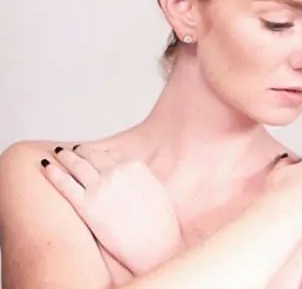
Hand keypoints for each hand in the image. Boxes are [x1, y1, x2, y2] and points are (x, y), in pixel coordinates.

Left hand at [40, 145, 182, 274]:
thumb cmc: (161, 224)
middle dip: (80, 152)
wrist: (156, 245)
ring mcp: (100, 187)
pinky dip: (53, 174)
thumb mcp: (157, 190)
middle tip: (70, 150)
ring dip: (65, 157)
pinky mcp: (87, 205)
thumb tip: (134, 177)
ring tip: (57, 152)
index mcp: (135, 166)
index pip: (111, 155)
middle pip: (92, 157)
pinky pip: (65, 184)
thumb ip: (141, 178)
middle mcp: (116, 172)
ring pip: (77, 166)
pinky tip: (46, 168)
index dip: (99, 153)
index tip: (91, 152)